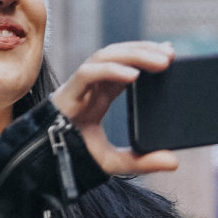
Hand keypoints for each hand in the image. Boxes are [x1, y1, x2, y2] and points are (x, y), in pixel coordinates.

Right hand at [51, 41, 179, 174]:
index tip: (171, 54)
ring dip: (134, 54)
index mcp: (101, 94)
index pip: (125, 64)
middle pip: (118, 54)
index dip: (146, 55)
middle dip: (145, 49)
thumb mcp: (115, 162)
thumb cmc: (73, 158)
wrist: (43, 167)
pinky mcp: (67, 94)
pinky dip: (111, 70)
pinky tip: (133, 75)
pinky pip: (89, 73)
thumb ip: (144, 161)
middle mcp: (90, 86)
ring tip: (161, 61)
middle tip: (171, 54)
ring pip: (105, 56)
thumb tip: (174, 162)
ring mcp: (78, 87)